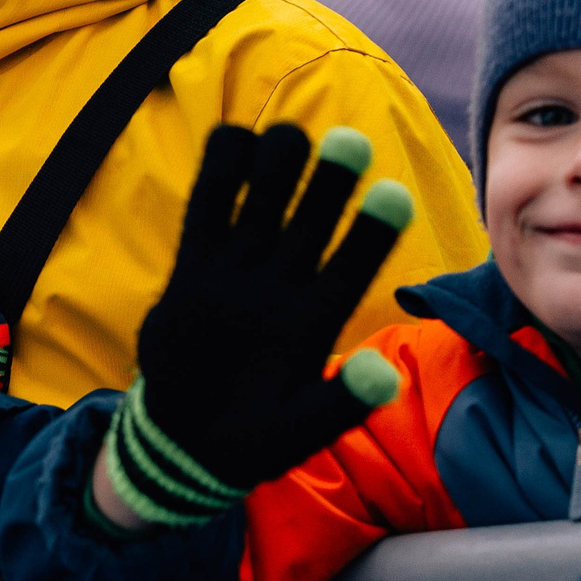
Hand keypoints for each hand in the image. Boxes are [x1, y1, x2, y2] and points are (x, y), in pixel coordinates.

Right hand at [93, 124, 413, 532]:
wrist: (186, 442)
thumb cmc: (252, 440)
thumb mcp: (296, 434)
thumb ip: (337, 406)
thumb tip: (382, 378)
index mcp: (316, 321)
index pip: (353, 266)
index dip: (374, 232)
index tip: (395, 194)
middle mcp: (284, 286)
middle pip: (312, 220)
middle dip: (332, 181)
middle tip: (350, 142)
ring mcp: (238, 271)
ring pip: (265, 203)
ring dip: (280, 166)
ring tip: (289, 138)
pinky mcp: (194, 265)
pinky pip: (208, 207)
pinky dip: (220, 172)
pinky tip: (234, 138)